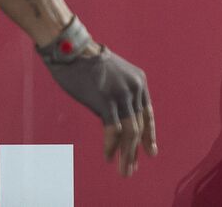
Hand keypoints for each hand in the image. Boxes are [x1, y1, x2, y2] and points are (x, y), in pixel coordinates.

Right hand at [42, 45, 157, 176]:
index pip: (147, 114)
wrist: (72, 49)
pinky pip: (113, 130)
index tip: (150, 151)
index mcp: (139, 81)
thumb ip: (120, 96)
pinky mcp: (106, 101)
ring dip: (126, 155)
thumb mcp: (113, 77)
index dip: (149, 135)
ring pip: (130, 132)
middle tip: (132, 169)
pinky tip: (108, 157)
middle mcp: (134, 88)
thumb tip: (118, 123)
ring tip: (123, 171)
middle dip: (136, 151)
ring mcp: (121, 95)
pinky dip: (111, 146)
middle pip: (139, 126)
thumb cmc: (87, 63)